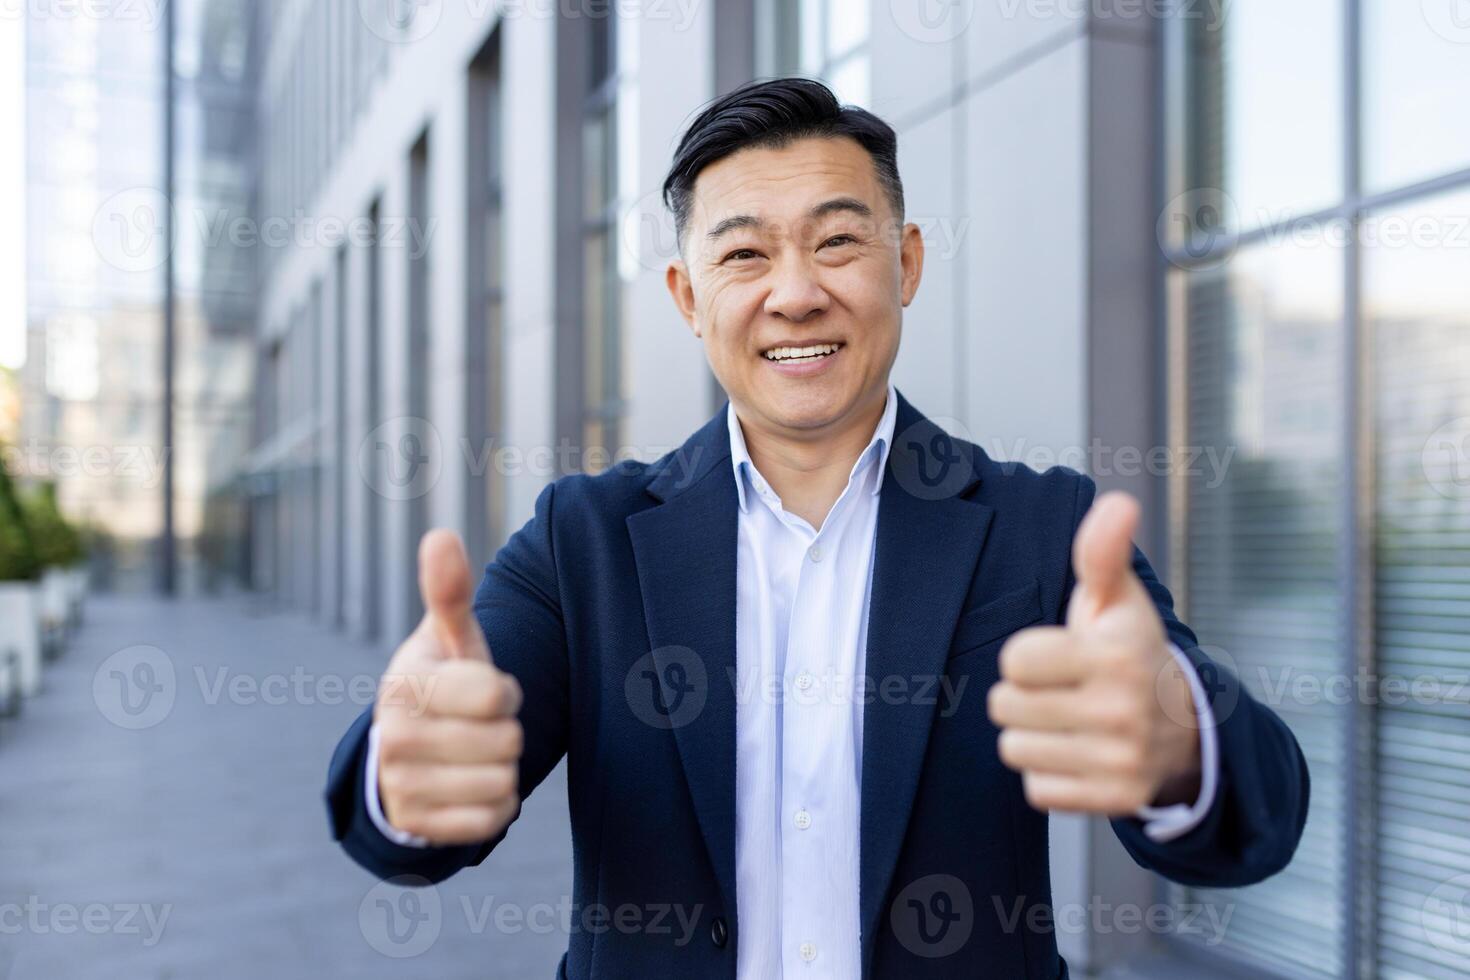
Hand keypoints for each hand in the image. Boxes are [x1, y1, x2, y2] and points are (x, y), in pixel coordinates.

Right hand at [374, 529, 523, 844]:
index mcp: (405, 685)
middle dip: (505, 731)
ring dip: (503, 769)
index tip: (484, 690)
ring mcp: (402, 786)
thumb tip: (440, 536)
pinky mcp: (420, 826)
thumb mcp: (450, 640)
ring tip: (473, 754)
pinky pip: (492, 821)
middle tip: (477, 726)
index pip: (498, 696)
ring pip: (503, 782)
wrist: (407, 753)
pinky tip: (471, 787)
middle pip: (507, 742)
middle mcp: (394, 737)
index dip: (505, 691)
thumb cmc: (444, 685)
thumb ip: (450, 592)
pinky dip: (495, 806)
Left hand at [987, 491, 1200, 814]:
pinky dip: (1049, 775)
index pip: (1013, 660)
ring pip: (1014, 749)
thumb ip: (1102, 551)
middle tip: (1063, 690)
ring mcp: (1120, 761)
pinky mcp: (1115, 800)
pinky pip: (1036, 790)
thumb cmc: (1131, 651)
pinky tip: (1079, 754)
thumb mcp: (1118, 598)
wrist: (1185, 728)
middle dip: (1024, 695)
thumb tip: (1119, 501)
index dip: (1027, 655)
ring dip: (1032, 735)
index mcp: (1116, 655)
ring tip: (1069, 721)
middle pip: (1004, 706)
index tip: (1061, 654)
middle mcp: (1122, 710)